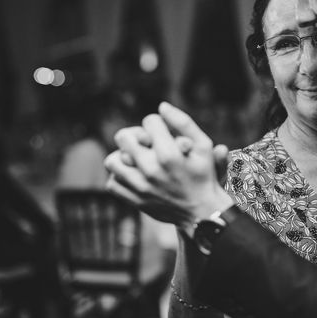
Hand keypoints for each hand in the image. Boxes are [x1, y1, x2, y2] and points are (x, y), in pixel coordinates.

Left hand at [105, 102, 233, 232]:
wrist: (200, 212)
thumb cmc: (203, 174)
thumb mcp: (203, 145)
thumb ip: (184, 122)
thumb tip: (161, 106)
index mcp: (169, 153)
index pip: (149, 121)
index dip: (157, 123)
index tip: (164, 132)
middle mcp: (150, 169)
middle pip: (123, 136)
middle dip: (136, 135)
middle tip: (146, 142)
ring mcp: (139, 186)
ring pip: (112, 160)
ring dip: (123, 156)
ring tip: (137, 159)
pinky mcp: (133, 200)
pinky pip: (112, 182)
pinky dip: (121, 177)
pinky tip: (135, 175)